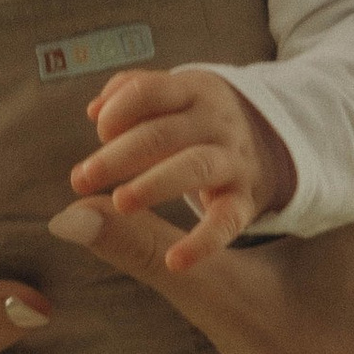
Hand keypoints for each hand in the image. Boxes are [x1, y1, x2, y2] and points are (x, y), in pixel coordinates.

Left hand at [66, 66, 295, 273]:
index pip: (151, 91)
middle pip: (164, 133)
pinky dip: (203, 241)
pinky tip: (175, 262)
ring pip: (194, 167)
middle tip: (81, 177)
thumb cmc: (199, 119)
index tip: (100, 131)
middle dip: (119, 155)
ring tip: (119, 203)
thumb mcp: (174, 96)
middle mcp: (215, 122)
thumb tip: (94, 112)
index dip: (119, 109)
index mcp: (192, 91)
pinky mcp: (245, 199)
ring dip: (153, 184)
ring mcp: (232, 160)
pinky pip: (226, 221)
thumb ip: (131, 96)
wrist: (271, 141)